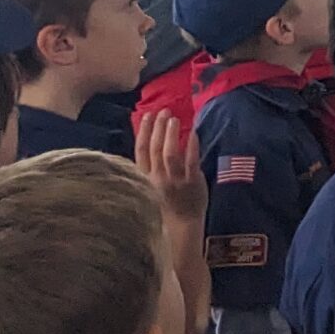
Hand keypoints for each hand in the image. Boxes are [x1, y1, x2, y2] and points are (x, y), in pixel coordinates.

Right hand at [133, 110, 205, 224]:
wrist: (181, 222)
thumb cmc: (167, 199)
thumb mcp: (152, 182)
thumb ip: (152, 163)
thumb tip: (153, 137)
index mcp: (145, 177)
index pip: (140, 151)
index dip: (143, 131)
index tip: (147, 115)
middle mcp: (157, 178)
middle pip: (155, 148)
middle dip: (158, 127)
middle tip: (164, 111)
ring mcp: (174, 180)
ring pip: (170, 154)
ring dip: (171, 134)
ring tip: (174, 119)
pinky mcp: (191, 182)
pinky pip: (191, 161)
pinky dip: (191, 145)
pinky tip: (193, 132)